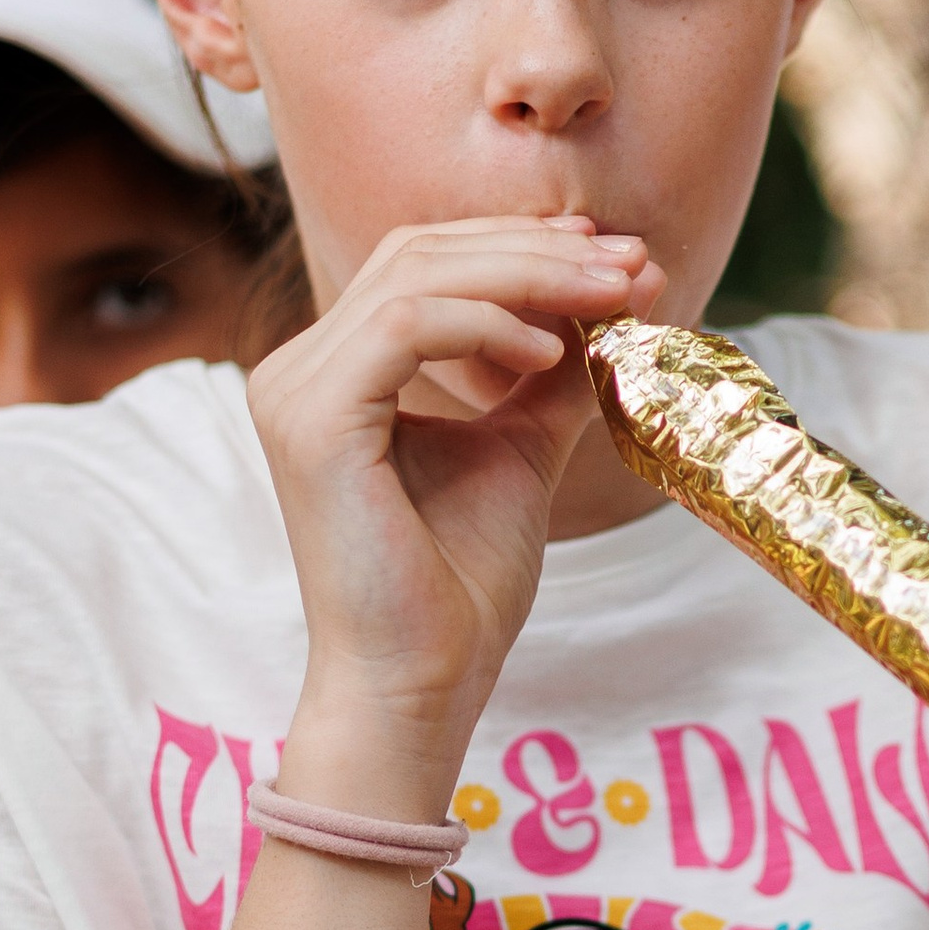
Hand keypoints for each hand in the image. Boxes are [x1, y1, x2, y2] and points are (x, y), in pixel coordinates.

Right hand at [249, 212, 662, 790]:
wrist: (420, 684)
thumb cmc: (458, 587)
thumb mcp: (521, 451)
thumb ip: (552, 373)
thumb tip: (621, 294)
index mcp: (337, 372)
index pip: (424, 264)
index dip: (521, 245)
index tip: (617, 256)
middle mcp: (300, 370)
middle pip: (420, 252)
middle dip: (538, 248)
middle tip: (633, 263)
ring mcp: (295, 391)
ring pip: (417, 276)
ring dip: (529, 275)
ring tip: (612, 298)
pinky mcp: (312, 422)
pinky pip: (406, 327)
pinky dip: (488, 325)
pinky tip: (551, 352)